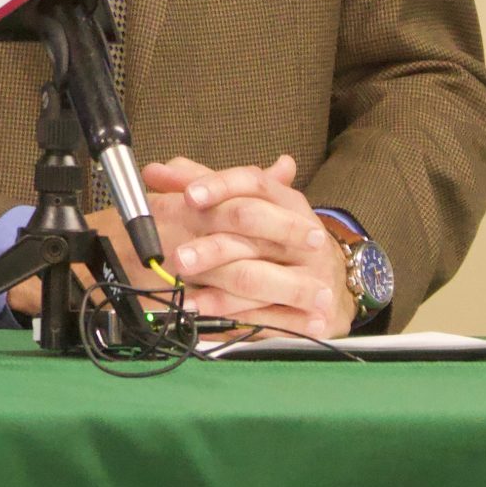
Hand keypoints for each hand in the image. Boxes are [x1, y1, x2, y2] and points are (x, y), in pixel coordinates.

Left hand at [142, 154, 354, 339]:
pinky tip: (203, 314)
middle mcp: (301, 231)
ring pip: (256, 277)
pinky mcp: (308, 309)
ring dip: (216, 287)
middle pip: (253, 230)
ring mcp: (308, 272)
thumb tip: (155, 172)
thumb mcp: (246, 203)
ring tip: (184, 294)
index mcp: (284, 199)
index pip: (253, 182)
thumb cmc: (278, 235)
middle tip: (178, 257)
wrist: (329, 279)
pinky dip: (231, 315)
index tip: (188, 196)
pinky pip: (264, 314)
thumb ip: (200, 183)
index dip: (219, 186)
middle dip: (211, 245)